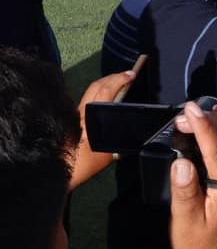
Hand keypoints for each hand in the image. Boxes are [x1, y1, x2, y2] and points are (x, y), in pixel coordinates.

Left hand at [69, 68, 137, 189]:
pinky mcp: (69, 123)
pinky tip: (103, 105)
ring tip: (117, 88)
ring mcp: (73, 116)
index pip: (105, 89)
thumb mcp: (106, 156)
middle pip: (95, 85)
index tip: (131, 74)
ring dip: (103, 86)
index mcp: (90, 116)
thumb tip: (128, 140)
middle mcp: (80, 112)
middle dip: (112, 77)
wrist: (53, 173)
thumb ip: (118, 145)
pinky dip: (97, 98)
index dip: (120, 79)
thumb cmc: (78, 166)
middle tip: (126, 76)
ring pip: (89, 94)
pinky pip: (86, 103)